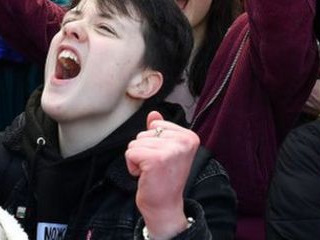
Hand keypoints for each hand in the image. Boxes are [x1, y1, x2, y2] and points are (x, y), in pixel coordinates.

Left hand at [126, 111, 196, 239]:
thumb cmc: (165, 180)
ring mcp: (170, 150)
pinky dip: (132, 165)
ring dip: (138, 158)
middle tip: (157, 168)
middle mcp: (183, 141)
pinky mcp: (155, 159)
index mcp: (189, 137)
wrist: (165, 207)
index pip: (156, 123)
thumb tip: (153, 113)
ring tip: (151, 172)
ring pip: (136, 142)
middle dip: (144, 150)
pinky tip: (145, 176)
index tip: (164, 159)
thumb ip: (160, 131)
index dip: (153, 142)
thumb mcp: (166, 151)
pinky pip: (130, 152)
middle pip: (144, 133)